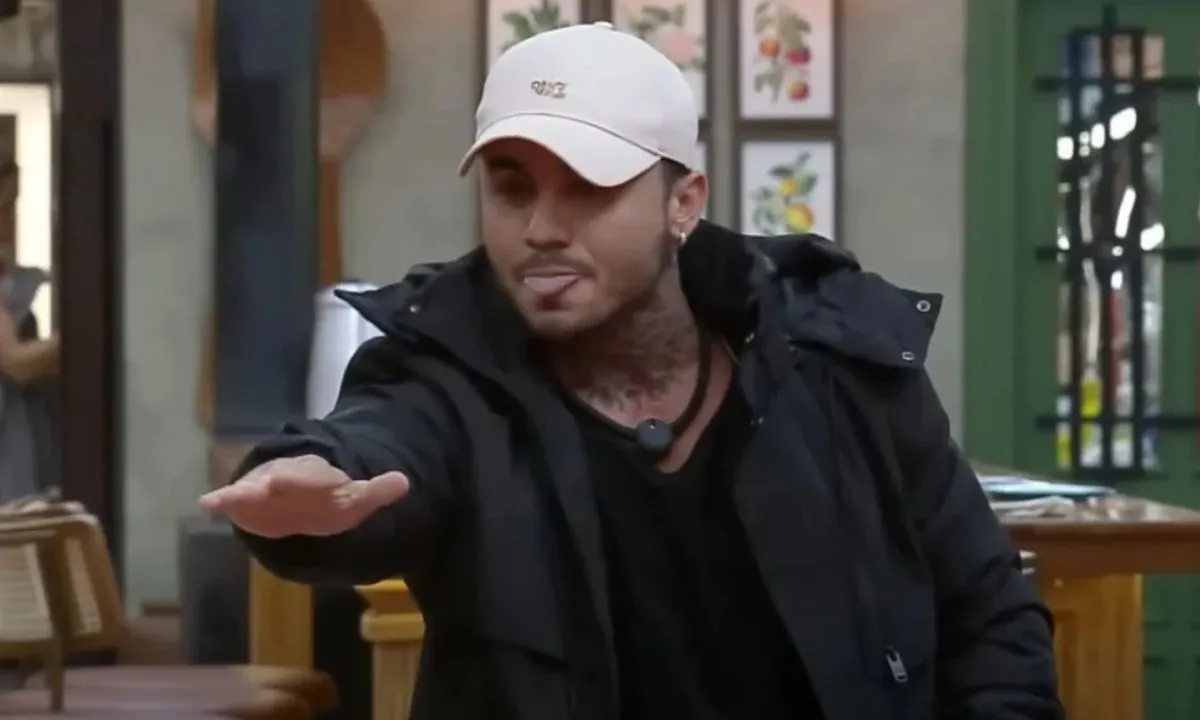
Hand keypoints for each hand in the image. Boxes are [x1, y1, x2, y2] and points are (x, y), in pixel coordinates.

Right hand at [198, 454, 409, 537]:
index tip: (305, 481)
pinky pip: (229, 500)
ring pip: (252, 490)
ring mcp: (261, 490)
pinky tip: (206, 504)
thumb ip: (375, 491)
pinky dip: (219, 501)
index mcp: (315, 476)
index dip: (313, 480)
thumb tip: (405, 482)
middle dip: (277, 482)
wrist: (297, 495)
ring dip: (242, 495)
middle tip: (272, 482)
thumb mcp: (354, 498)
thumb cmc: (325, 499)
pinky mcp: (243, 503)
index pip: (316, 477)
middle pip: (282, 479)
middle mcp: (286, 478)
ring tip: (226, 499)